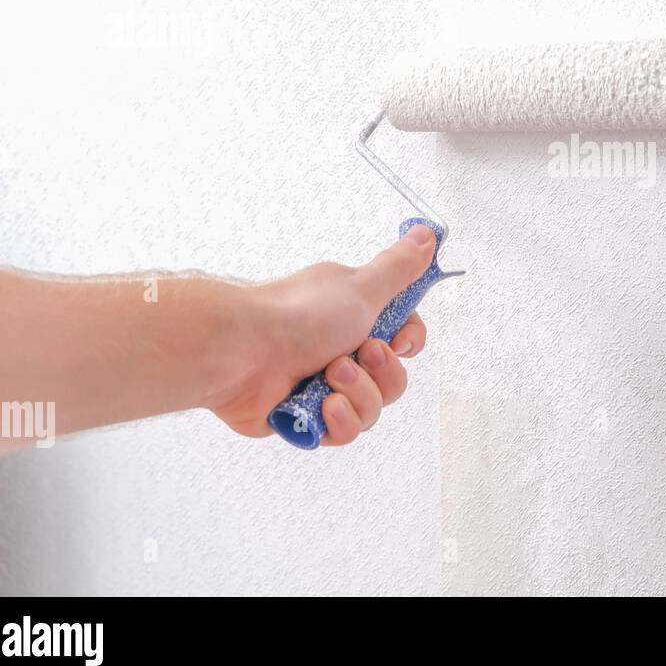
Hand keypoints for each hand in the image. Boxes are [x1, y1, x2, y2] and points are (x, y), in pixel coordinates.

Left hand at [207, 225, 435, 445]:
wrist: (239, 352)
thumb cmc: (296, 316)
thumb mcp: (361, 287)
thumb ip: (398, 267)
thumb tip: (426, 234)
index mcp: (353, 316)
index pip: (403, 337)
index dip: (408, 343)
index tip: (399, 339)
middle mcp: (340, 350)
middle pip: (393, 378)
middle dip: (381, 372)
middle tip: (357, 354)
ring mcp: (323, 386)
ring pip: (372, 409)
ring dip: (358, 394)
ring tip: (328, 377)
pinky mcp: (306, 417)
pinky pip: (345, 432)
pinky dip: (338, 419)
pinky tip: (322, 406)